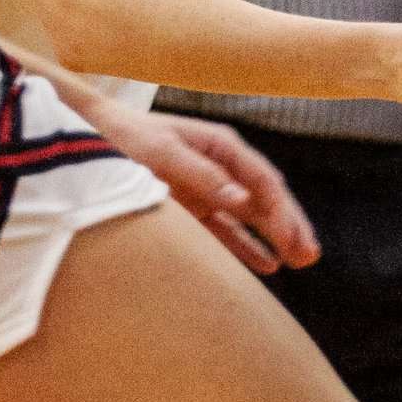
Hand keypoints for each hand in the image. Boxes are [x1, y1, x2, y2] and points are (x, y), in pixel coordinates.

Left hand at [127, 110, 319, 274]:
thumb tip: (244, 200)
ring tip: (300, 262)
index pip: (263, 181)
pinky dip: (248, 247)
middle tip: (310, 255)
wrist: (91, 137)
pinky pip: (228, 231)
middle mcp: (223, 167)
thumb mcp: (163, 152)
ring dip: (277, 239)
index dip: (282, 210)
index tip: (292, 238)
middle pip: (266, 199)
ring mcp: (210, 189)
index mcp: (222, 146)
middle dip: (290, 227)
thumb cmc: (126, 138)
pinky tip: (268, 264)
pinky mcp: (194, 208)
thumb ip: (203, 176)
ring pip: (253, 217)